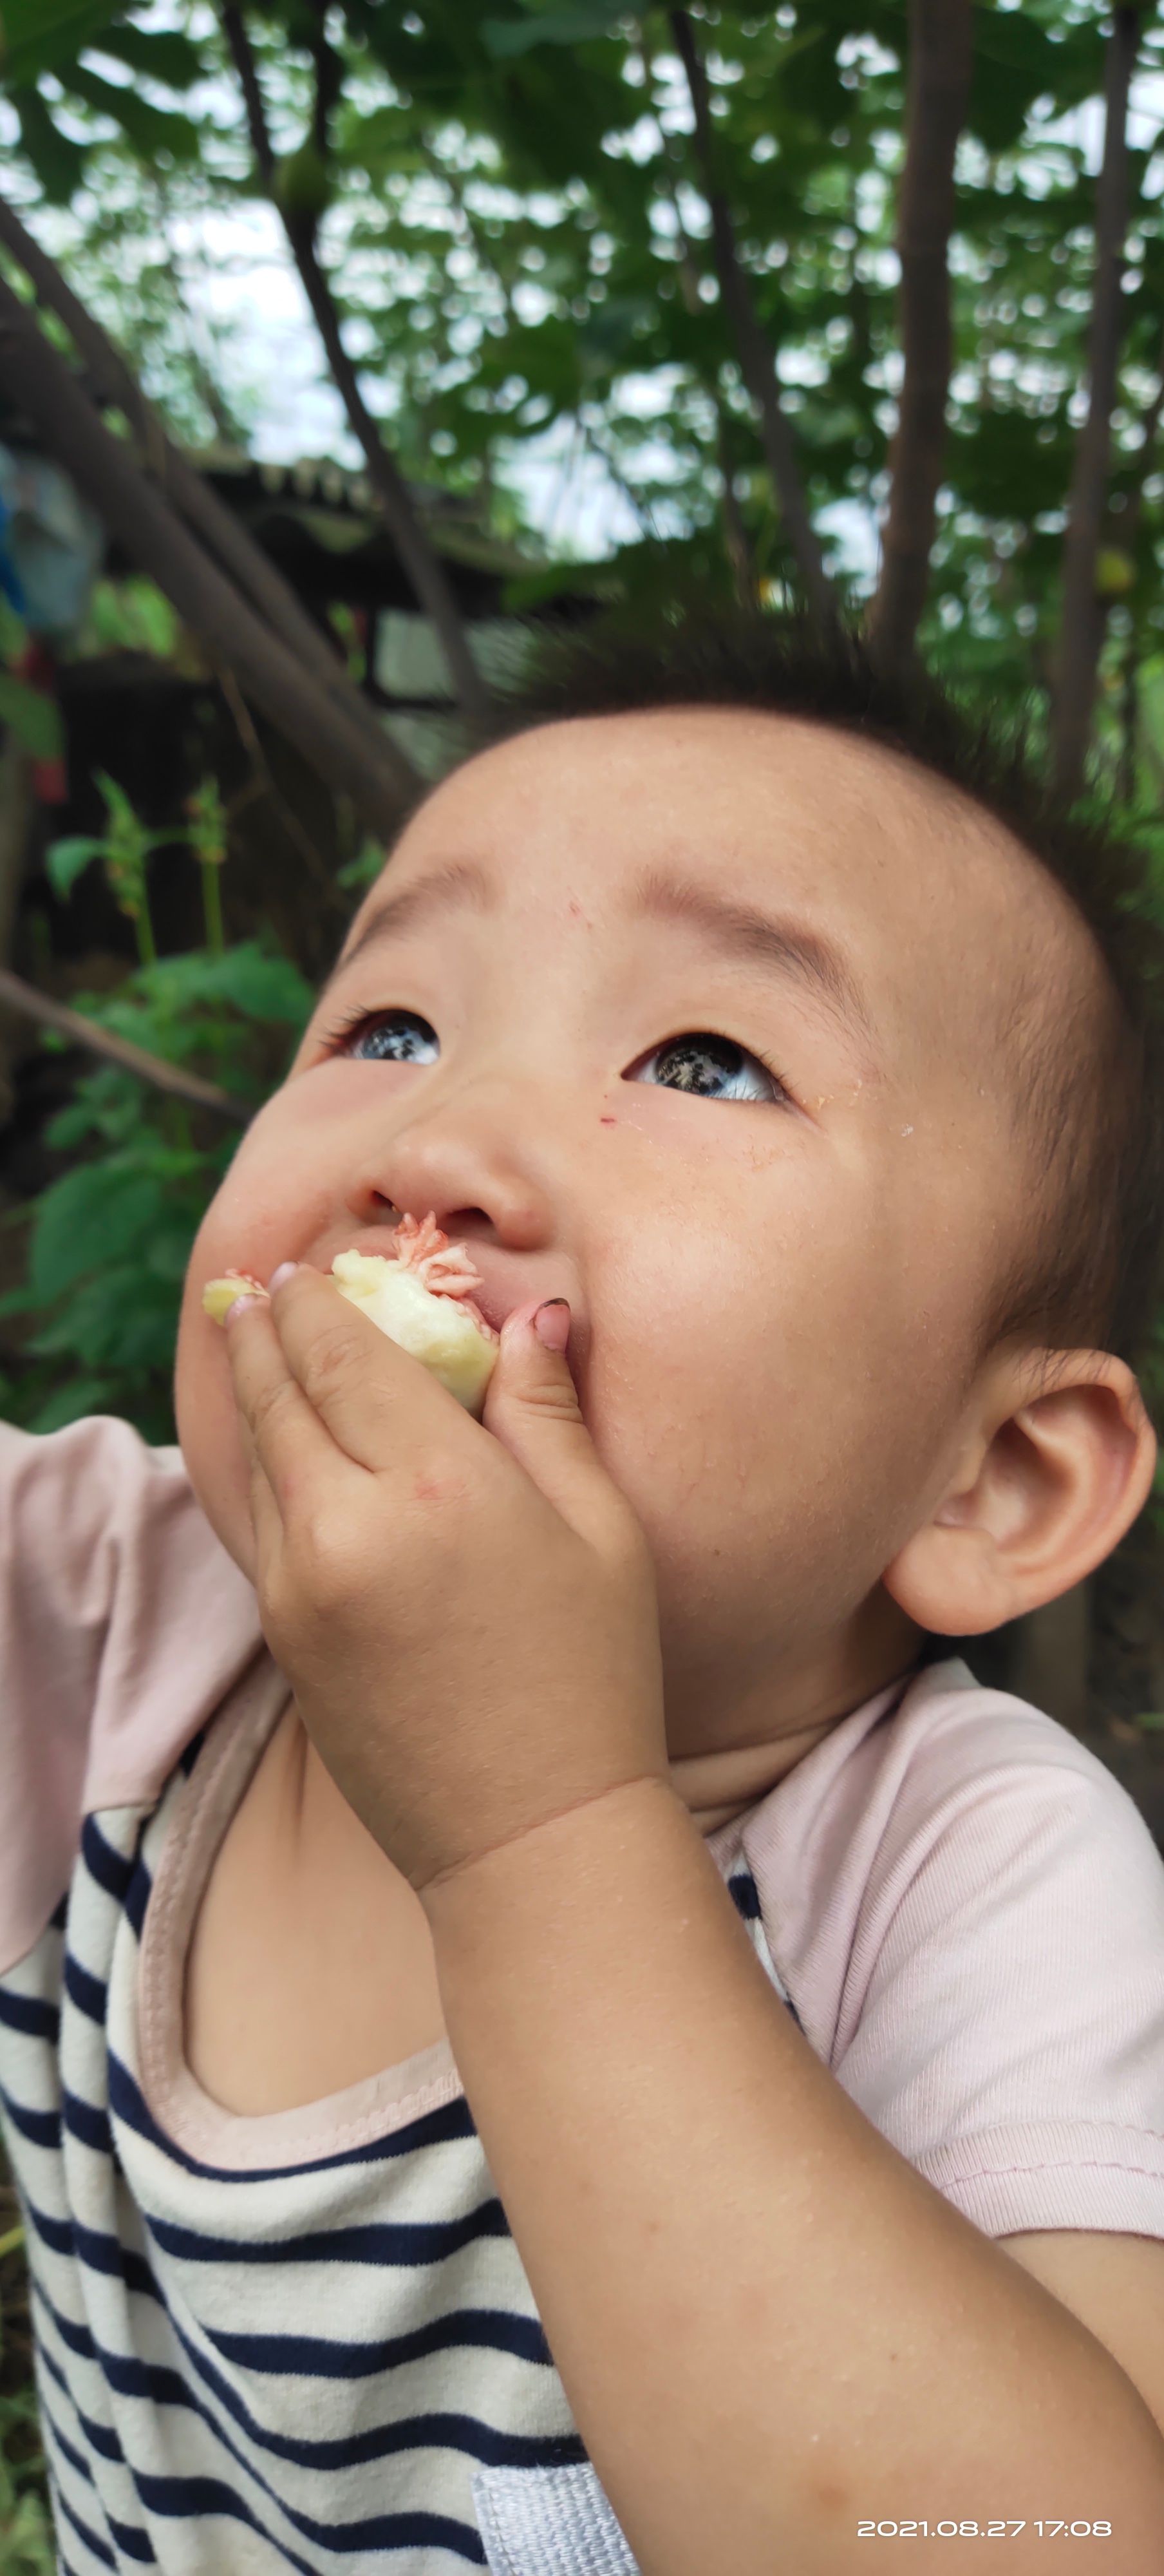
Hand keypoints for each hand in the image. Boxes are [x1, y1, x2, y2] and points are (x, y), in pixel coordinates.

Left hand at [221, 1267, 668, 1897]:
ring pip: (257, 1461)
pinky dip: (259, 1470)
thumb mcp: (599, 1531)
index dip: (315, 1305)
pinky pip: (260, 1527)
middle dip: (263, 1336)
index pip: (346, 1358)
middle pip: (280, 1398)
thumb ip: (547, 1413)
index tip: (303, 1271)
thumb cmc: (594, 1676)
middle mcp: (348, 1526)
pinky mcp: (284, 1638)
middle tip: (256, 1293)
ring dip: (251, 1396)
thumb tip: (531, 1318)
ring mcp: (301, 1587)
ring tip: (253, 1351)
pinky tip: (274, 1449)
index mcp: (438, 1486)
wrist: (529, 1832)